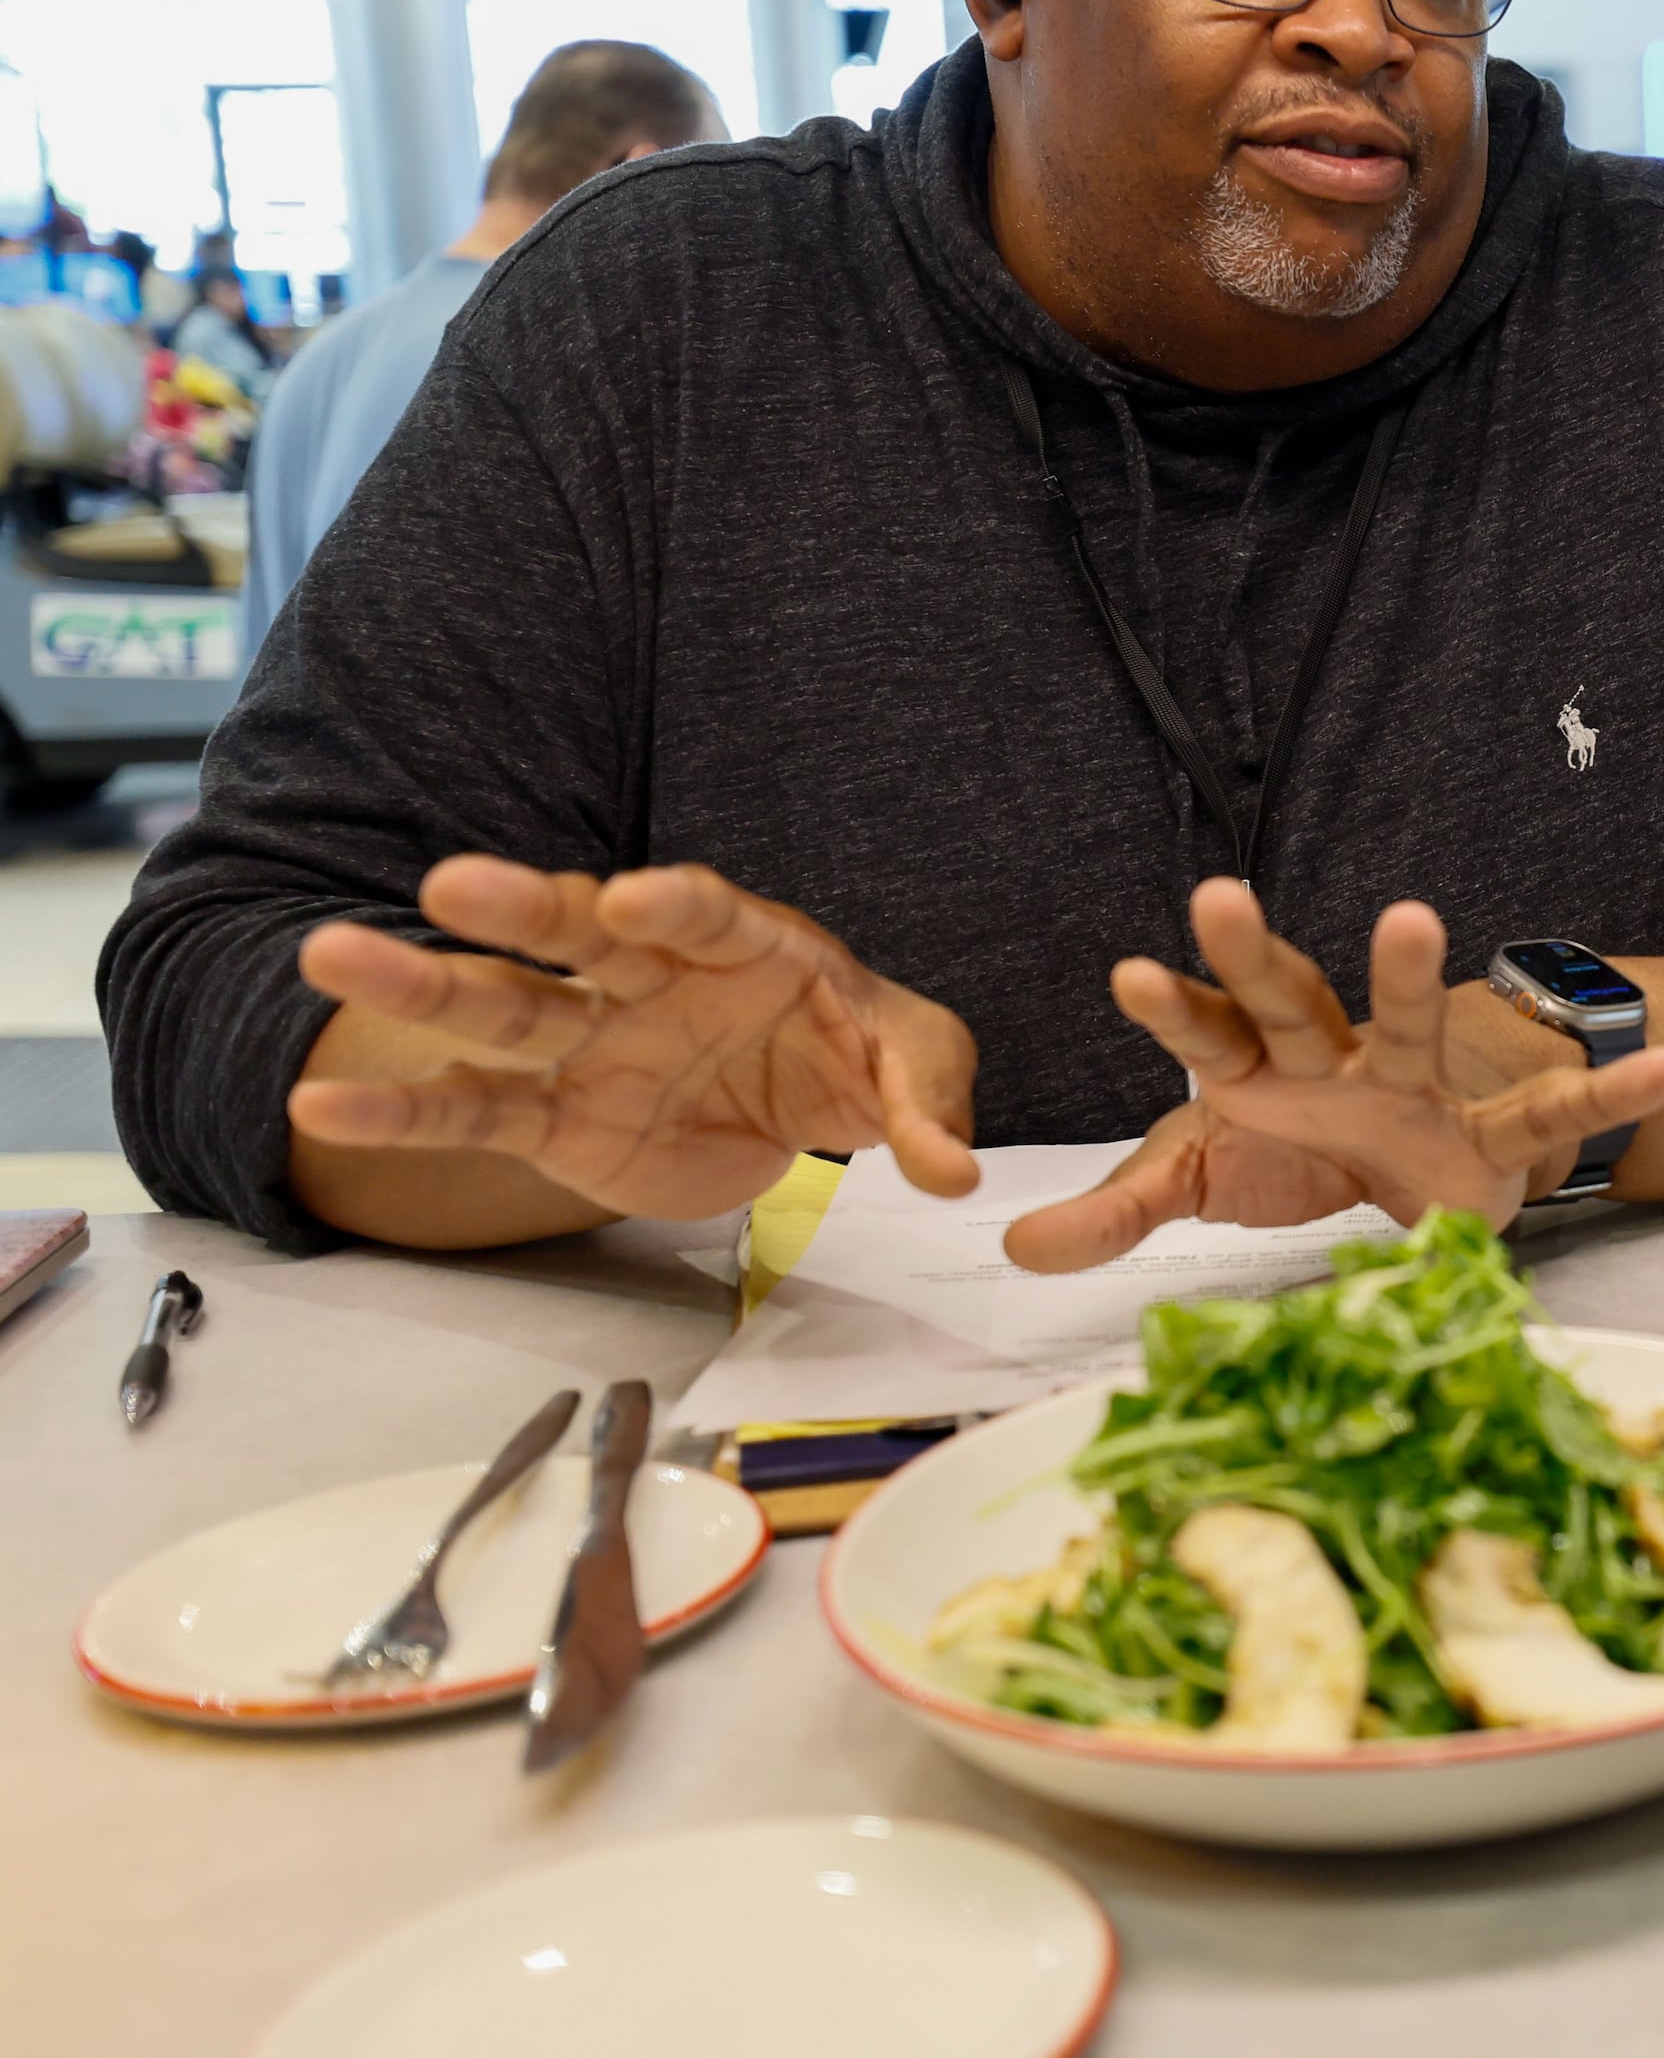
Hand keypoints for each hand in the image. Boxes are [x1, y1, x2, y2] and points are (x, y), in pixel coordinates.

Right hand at [290, 857, 979, 1221]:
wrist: (794, 1106)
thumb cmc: (848, 1054)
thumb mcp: (914, 1063)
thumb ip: (929, 1102)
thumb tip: (953, 1173)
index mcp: (744, 946)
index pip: (708, 914)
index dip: (673, 903)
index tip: (632, 898)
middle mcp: (650, 979)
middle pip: (578, 936)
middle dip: (521, 909)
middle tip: (452, 884)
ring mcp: (592, 1043)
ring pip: (502, 1006)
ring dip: (422, 984)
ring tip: (331, 956)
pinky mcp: (556, 1116)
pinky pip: (475, 1110)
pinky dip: (403, 1112)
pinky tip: (318, 1110)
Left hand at [1003, 886, 1663, 1272]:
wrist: (1406, 1172)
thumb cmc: (1296, 1151)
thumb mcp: (1201, 1181)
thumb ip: (1118, 1208)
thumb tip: (1013, 1245)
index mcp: (1256, 1074)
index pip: (1205, 1033)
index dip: (1172, 1006)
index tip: (1129, 972)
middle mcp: (1333, 1062)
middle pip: (1288, 1002)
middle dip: (1254, 954)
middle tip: (1216, 895)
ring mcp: (1414, 1089)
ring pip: (1407, 1025)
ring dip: (1407, 974)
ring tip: (1409, 915)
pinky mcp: (1483, 1138)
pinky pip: (1544, 1116)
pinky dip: (1605, 1090)